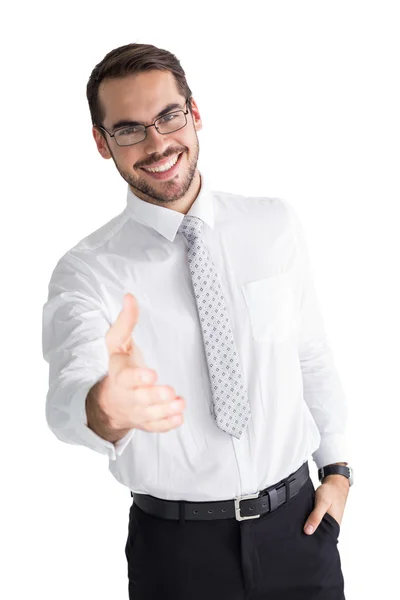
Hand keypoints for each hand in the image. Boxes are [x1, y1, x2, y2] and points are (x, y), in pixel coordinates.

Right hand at [101, 292, 185, 433]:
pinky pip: (155, 427)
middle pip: (140, 399)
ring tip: (180, 404)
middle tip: (170, 391)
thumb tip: (130, 296)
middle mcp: (127, 396)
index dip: (138, 377)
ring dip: (165, 411)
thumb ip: (125, 321)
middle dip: (155, 396)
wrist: (109, 402)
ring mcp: (137, 411)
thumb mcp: (116, 343)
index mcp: (119, 375)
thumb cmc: (118, 368)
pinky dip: (167, 425)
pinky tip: (179, 418)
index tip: (151, 374)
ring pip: (150, 415)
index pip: (126, 378)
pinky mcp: (146, 422)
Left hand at [303, 475, 349, 534]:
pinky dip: (310, 519)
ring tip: (299, 524)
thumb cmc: (331, 492)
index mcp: (333, 527)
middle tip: (297, 530)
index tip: (300, 539)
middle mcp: (331, 526)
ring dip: (309, 525)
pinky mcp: (324, 516)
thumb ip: (316, 517)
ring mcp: (328, 521)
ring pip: (316, 527)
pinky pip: (315, 521)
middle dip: (308, 533)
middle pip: (318, 534)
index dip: (311, 540)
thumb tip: (308, 531)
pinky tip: (304, 517)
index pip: (321, 539)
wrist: (335, 483)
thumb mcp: (322, 503)